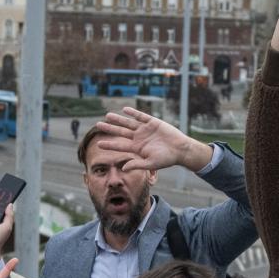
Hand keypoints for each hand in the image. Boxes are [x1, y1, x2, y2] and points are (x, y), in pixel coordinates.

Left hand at [94, 107, 211, 172]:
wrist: (180, 149)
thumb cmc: (167, 159)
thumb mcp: (151, 163)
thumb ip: (137, 165)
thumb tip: (123, 168)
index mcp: (137, 148)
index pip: (120, 146)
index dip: (110, 144)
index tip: (99, 144)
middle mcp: (139, 138)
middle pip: (121, 132)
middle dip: (110, 128)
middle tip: (98, 125)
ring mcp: (145, 129)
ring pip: (128, 123)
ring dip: (118, 119)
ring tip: (108, 115)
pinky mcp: (152, 122)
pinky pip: (140, 116)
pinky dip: (133, 113)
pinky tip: (125, 110)